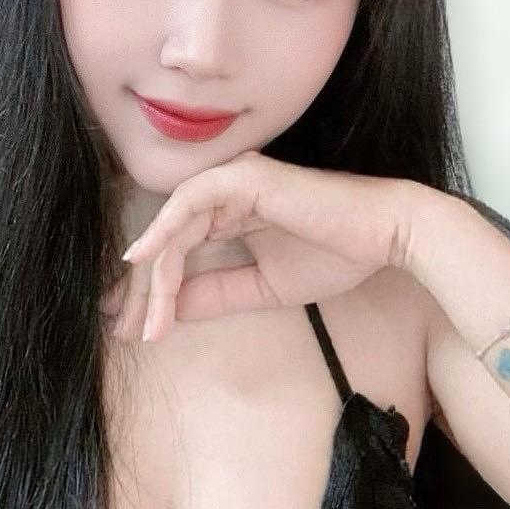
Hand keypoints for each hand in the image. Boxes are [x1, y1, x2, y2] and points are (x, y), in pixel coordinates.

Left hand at [101, 150, 413, 342]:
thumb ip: (218, 293)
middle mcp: (224, 193)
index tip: (137, 328)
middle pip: (167, 241)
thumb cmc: (335, 254)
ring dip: (155, 275)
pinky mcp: (243, 179)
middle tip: (125, 329)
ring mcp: (232, 181)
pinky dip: (164, 231)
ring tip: (145, 317)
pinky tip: (142, 260)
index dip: (154, 290)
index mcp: (230, 213)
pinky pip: (189, 202)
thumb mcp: (263, 287)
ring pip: (173, 227)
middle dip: (143, 289)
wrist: (384, 238)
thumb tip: (173, 310)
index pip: (178, 251)